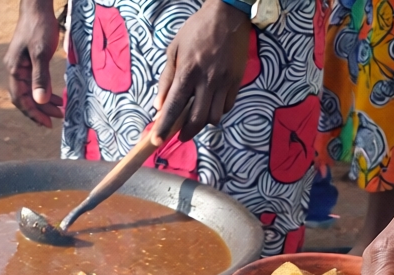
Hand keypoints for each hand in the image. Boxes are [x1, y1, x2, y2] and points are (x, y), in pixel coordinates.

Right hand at [6, 0, 62, 126]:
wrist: (37, 6)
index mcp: (14, 70)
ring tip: (60, 109)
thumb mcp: (41, 53)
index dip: (34, 113)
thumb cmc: (39, 27)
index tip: (47, 123)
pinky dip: (44, 89)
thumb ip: (40, 78)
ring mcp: (20, 65)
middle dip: (41, 110)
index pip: (21, 99)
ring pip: (30, 90)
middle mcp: (14, 70)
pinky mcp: (27, 61)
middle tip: (58, 118)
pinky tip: (55, 94)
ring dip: (44, 101)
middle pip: (24, 98)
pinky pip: (34, 81)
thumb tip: (40, 101)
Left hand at [151, 3, 250, 142]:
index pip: (174, 106)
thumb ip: (167, 79)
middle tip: (180, 136)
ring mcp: (224, 81)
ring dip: (203, 122)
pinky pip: (227, 106)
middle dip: (187, 133)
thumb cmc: (197, 30)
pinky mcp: (237, 80)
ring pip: (214, 117)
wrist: (228, 14)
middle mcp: (207, 79)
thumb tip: (160, 106)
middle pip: (196, 119)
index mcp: (188, 71)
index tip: (157, 141)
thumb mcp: (174, 50)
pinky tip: (211, 103)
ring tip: (196, 115)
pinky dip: (218, 111)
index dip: (165, 127)